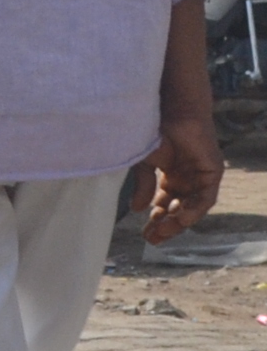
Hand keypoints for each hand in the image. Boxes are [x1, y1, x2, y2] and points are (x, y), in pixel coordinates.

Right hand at [132, 111, 223, 243]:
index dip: (155, 220)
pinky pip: (206, 198)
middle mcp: (187, 179)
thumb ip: (143, 186)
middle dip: (166, 225)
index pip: (164, 204)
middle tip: (152, 240)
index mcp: (170, 176)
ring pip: (192, 207)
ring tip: (163, 233)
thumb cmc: (154, 131)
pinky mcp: (213, 173)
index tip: (144, 234)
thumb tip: (137, 210)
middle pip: (178, 209)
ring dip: (178, 222)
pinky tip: (180, 218)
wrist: (171, 111)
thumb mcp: (143, 163)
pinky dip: (194, 210)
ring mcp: (201, 177)